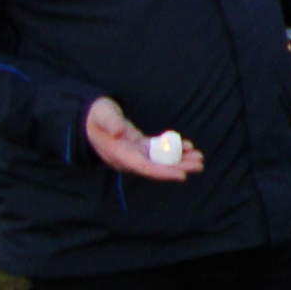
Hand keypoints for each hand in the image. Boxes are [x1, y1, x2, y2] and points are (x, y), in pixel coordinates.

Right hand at [85, 96, 201, 183]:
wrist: (90, 117)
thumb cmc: (96, 115)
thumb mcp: (102, 115)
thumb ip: (110, 122)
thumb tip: (118, 131)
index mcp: (119, 155)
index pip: (144, 168)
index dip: (163, 172)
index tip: (181, 175)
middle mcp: (128, 159)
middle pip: (156, 167)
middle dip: (178, 168)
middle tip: (200, 165)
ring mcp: (134, 153)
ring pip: (160, 161)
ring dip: (180, 160)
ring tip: (199, 158)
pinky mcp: (139, 147)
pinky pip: (159, 152)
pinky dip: (173, 149)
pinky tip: (188, 146)